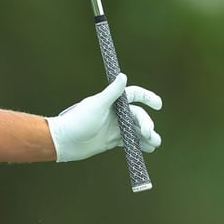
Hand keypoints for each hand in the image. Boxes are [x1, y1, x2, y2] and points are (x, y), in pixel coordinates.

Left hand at [46, 73, 162, 161]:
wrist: (65, 142)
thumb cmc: (78, 121)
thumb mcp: (96, 106)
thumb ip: (111, 92)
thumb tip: (123, 75)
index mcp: (112, 101)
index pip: (134, 95)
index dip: (148, 98)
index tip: (159, 105)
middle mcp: (115, 112)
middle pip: (138, 115)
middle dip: (147, 124)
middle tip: (150, 134)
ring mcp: (115, 127)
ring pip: (136, 129)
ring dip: (148, 135)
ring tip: (155, 143)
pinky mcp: (112, 140)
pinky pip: (130, 141)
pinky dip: (140, 144)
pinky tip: (148, 149)